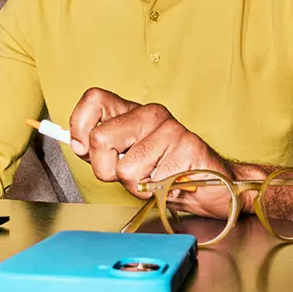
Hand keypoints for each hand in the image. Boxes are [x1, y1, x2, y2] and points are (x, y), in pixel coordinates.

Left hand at [70, 89, 235, 218]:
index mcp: (132, 111)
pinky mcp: (188, 147)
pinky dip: (157, 192)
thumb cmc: (166, 173)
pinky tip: (171, 183)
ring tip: (154, 179)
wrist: (213, 185)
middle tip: (128, 174)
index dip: (80, 127)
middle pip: (100, 138)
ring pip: (125, 169)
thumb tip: (78, 144)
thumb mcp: (125, 159)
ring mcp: (171, 129)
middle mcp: (151, 114)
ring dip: (135, 186)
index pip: (94, 99)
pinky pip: (152, 182)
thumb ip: (99, 150)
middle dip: (106, 170)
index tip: (85, 149)